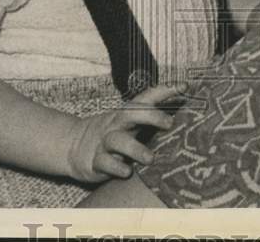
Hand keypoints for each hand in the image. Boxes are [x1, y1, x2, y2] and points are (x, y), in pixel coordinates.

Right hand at [66, 82, 183, 182]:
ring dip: (135, 149)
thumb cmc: (114, 134)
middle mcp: (117, 124)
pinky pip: (106, 163)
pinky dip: (116, 167)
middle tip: (169, 123)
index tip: (184, 87)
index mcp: (128, 114)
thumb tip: (184, 112)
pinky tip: (127, 172)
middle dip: (150, 116)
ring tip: (150, 159)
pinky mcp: (96, 161)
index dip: (165, 90)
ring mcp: (105, 142)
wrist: (74, 146)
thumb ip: (152, 118)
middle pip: (131, 113)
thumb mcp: (130, 123)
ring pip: (118, 141)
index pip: (146, 98)